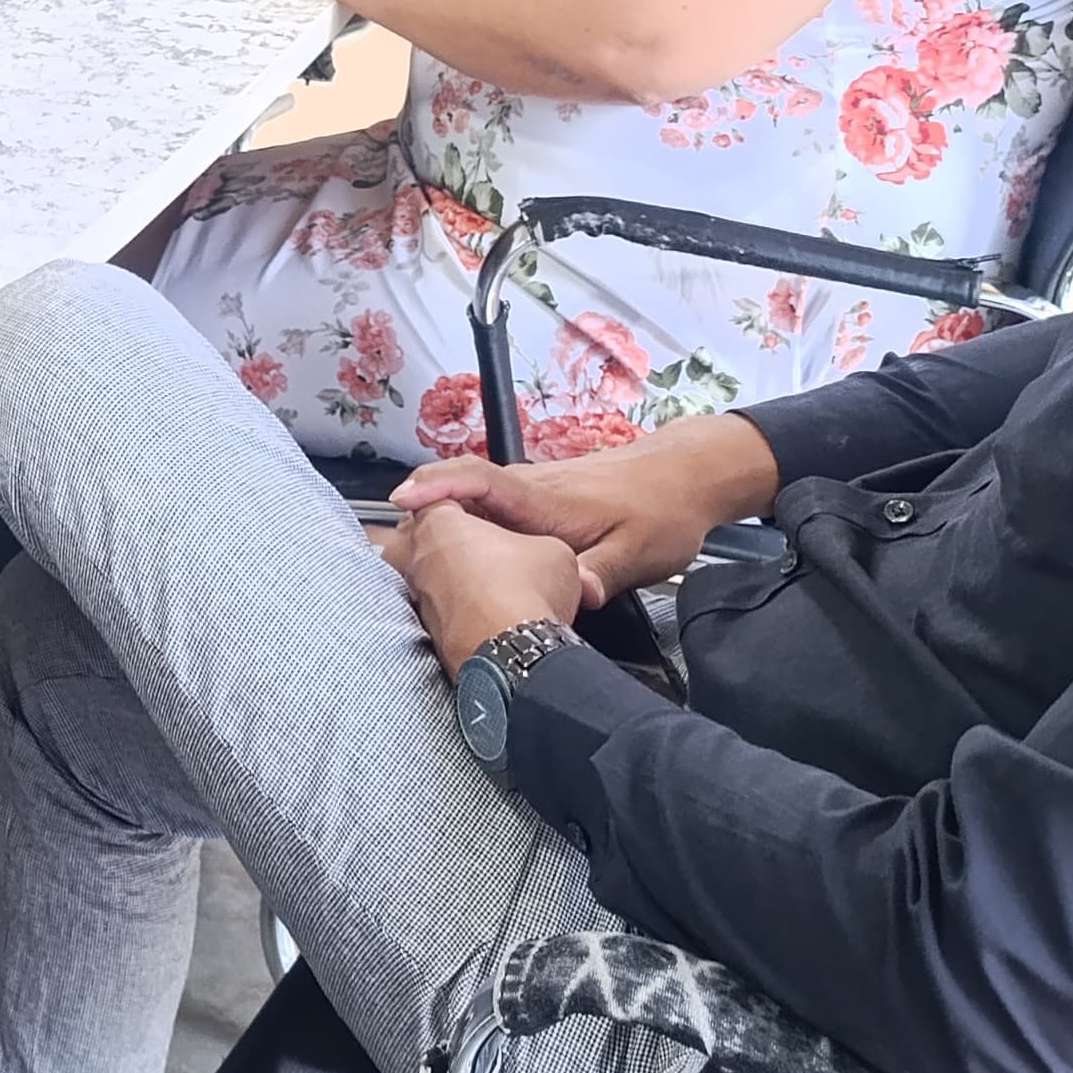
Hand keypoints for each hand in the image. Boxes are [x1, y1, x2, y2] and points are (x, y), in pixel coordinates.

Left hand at [380, 501, 594, 674]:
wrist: (513, 655)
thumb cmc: (525, 596)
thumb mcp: (554, 549)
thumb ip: (538, 542)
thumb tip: (545, 557)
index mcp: (439, 521)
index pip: (441, 500)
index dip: (469, 511)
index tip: (489, 522)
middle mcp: (415, 555)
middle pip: (429, 537)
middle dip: (456, 544)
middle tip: (491, 554)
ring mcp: (415, 595)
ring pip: (431, 576)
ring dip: (454, 581)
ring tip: (491, 590)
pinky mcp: (422, 630)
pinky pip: (437, 611)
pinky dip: (455, 612)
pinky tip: (485, 618)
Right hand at [388, 413, 781, 610]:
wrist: (686, 476)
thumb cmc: (664, 512)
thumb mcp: (642, 552)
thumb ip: (602, 572)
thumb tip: (572, 597)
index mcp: (547, 499)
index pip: (481, 480)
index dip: (439, 486)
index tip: (402, 499)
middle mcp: (532, 488)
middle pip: (462, 490)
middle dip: (420, 511)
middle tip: (387, 550)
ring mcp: (534, 490)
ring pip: (474, 499)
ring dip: (440, 519)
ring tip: (410, 558)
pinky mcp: (539, 499)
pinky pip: (490, 506)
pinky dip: (465, 521)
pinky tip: (461, 554)